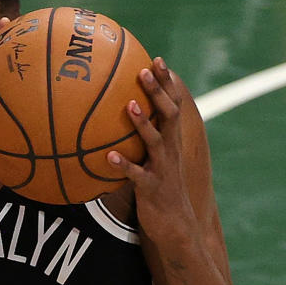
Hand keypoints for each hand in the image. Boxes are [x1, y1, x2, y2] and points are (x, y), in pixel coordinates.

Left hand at [107, 57, 197, 241]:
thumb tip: (117, 117)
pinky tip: (109, 157)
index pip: (173, 105)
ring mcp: (163, 169)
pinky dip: (125, 166)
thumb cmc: (158, 187)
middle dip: (158, 92)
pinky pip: (137, 176)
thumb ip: (142, 138)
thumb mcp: (153, 159)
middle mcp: (171, 150)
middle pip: (168, 115)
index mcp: (171, 140)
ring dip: (142, 123)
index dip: (167, 83)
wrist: (175, 225)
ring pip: (155, 142)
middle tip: (143, 70)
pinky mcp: (152, 189)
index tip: (157, 59)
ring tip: (129, 106)